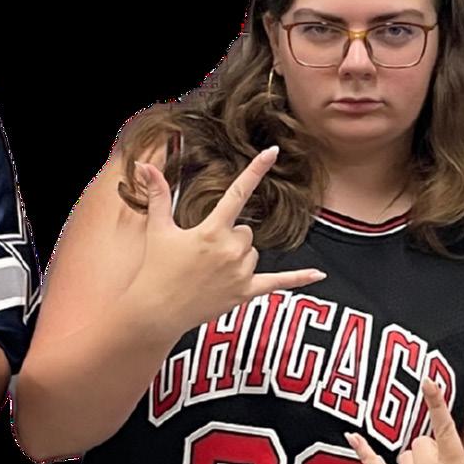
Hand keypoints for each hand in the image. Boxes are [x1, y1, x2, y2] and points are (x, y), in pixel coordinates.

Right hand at [132, 145, 327, 336]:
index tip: (272, 151)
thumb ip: (157, 194)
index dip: (255, 170)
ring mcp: (241, 272)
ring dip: (237, 256)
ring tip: (208, 271)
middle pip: (245, 230)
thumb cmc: (155, 268)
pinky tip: (319, 274)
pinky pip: (278, 282)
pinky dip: (299, 279)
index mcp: (210, 231)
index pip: (237, 193)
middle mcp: (230, 250)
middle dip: (227, 237)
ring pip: (252, 252)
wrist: (155, 311)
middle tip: (201, 254)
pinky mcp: (246, 292)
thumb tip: (144, 165)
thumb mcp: (157, 229)